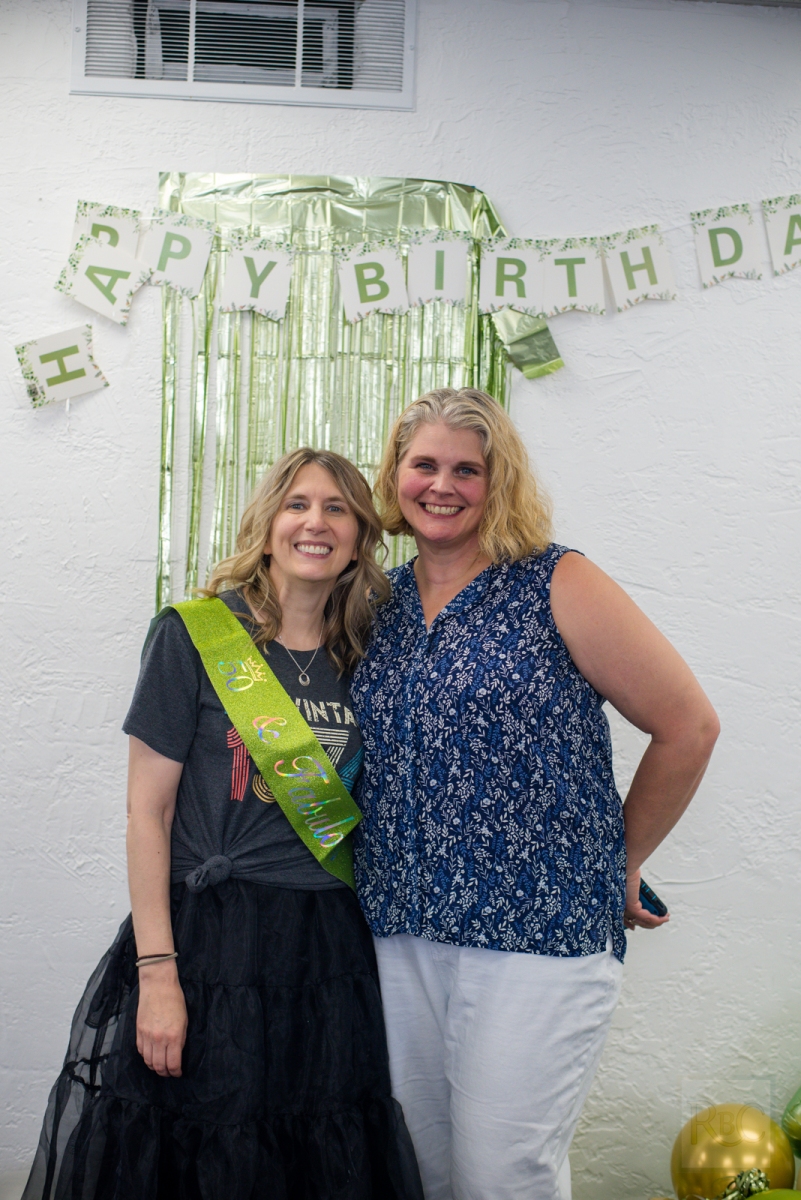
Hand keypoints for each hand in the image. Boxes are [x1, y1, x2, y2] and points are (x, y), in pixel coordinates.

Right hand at [136, 961, 187, 1076]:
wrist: (158, 985)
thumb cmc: (175, 1000)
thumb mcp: (184, 1021)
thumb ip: (180, 1039)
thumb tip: (177, 1053)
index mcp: (173, 1036)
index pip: (173, 1063)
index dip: (176, 1072)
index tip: (178, 1073)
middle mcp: (159, 1039)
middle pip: (159, 1066)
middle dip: (165, 1072)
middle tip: (169, 1073)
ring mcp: (147, 1035)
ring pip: (148, 1061)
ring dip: (154, 1067)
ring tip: (159, 1066)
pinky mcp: (138, 1031)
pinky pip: (140, 1050)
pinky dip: (145, 1056)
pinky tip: (150, 1055)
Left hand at [624, 869, 669, 931]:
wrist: (625, 866)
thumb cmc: (625, 872)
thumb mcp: (631, 885)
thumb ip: (634, 893)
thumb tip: (641, 899)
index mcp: (618, 902)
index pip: (622, 918)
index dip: (629, 924)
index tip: (634, 927)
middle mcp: (620, 907)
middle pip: (635, 922)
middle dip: (649, 924)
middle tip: (660, 920)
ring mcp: (626, 908)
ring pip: (643, 921)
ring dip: (656, 921)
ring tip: (664, 918)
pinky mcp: (633, 907)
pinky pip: (646, 917)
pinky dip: (657, 919)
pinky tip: (663, 918)